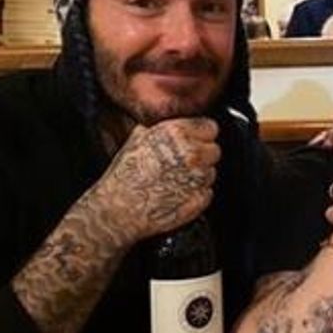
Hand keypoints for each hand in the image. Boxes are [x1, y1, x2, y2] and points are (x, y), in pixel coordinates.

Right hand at [89, 117, 219, 246]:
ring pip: (211, 172)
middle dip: (202, 155)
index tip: (194, 140)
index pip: (210, 127)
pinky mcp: (200, 199)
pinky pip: (207, 192)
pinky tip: (178, 193)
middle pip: (214, 149)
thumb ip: (159, 127)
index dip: (201, 134)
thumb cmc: (124, 176)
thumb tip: (171, 123)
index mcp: (176, 133)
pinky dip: (197, 193)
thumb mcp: (136, 139)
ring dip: (198, 175)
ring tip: (175, 180)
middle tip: (182, 162)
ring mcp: (198, 177)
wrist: (118, 209)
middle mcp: (191, 153)